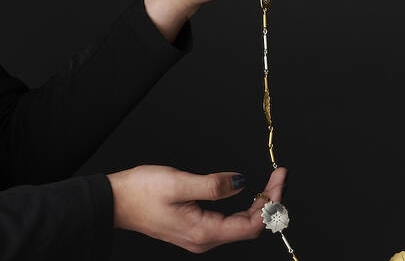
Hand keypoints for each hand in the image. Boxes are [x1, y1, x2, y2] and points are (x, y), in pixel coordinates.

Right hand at [107, 165, 285, 252]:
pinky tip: (252, 194)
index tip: (279, 179)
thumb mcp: (179, 183)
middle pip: (250, 226)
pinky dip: (246, 207)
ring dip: (260, 204)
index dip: (271, 203)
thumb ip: (213, 185)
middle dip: (270, 202)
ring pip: (241, 225)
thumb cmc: (140, 192)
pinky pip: (230, 222)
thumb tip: (240, 183)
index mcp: (203, 231)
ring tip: (271, 183)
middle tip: (279, 177)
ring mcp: (200, 235)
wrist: (114, 201)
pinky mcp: (196, 227)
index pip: (251, 225)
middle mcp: (204, 239)